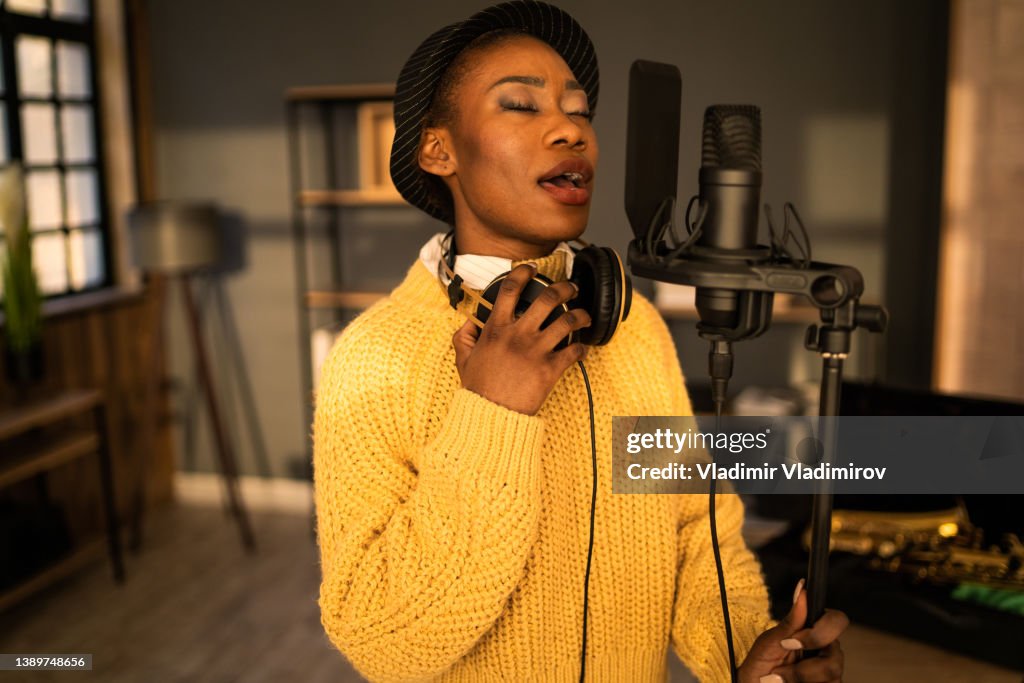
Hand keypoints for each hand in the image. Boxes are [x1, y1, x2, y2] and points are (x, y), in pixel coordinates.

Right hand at [452, 263, 591, 414]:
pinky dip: (582, 349)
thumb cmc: (478, 388)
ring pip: (567, 322)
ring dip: (581, 315)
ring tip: (584, 316)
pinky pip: (574, 352)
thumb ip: (464, 336)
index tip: (531, 269)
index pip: (510, 289)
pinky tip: (582, 349)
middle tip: (571, 288)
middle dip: (564, 288)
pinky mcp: (550, 370)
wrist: (491, 414)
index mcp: (497, 329)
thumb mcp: (463, 358)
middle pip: (548, 298)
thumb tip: (469, 322)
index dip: (522, 274)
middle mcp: (518, 335)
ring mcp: (536, 351)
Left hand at [737, 580, 848, 682]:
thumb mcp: (771, 641)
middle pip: (837, 652)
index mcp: (814, 632)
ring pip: (832, 673)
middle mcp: (827, 651)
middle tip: (779, 670)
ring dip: (799, 678)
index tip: (792, 642)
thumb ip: (791, 620)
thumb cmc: (760, 664)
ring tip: (778, 678)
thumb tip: (802, 589)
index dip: (820, 631)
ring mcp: (830, 673)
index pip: (837, 620)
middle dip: (804, 665)